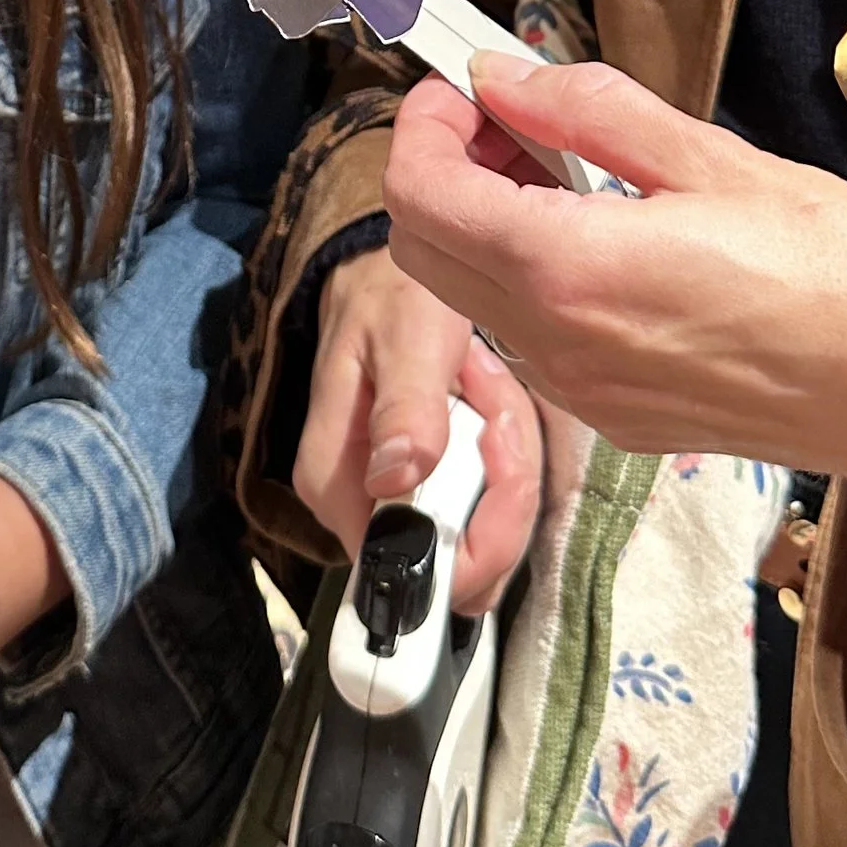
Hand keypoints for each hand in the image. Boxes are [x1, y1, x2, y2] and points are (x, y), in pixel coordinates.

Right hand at [294, 246, 541, 611]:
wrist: (383, 276)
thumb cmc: (389, 298)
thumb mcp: (404, 339)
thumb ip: (405, 408)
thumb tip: (395, 480)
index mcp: (338, 487)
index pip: (420, 569)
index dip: (482, 532)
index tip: (498, 439)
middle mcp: (360, 514)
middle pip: (461, 563)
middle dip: (505, 489)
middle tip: (500, 405)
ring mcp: (394, 507)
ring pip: (481, 539)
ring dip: (508, 465)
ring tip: (491, 387)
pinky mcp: (422, 494)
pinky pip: (482, 510)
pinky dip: (502, 461)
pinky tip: (490, 401)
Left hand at [384, 59, 846, 508]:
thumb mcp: (717, 159)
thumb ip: (591, 111)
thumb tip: (506, 73)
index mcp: (572, 272)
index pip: (420, 194)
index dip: (422, 124)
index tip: (464, 85)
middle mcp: (560, 348)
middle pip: (423, 252)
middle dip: (442, 170)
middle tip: (508, 115)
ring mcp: (587, 398)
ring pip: (472, 300)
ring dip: (483, 225)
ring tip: (561, 167)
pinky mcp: (622, 424)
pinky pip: (531, 343)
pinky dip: (530, 278)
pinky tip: (599, 234)